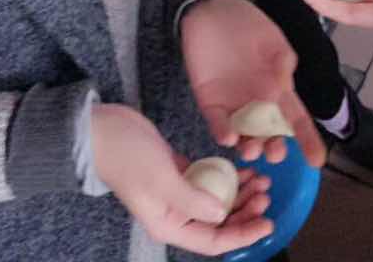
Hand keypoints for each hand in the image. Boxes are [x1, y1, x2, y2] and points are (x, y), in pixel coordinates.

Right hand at [91, 103, 273, 253]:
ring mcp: (177, 192)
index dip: (242, 235)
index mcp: (169, 225)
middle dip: (245, 213)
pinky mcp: (178, 171)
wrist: (104, 131)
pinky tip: (244, 169)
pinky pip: (209, 180)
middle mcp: (175, 213)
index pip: (213, 241)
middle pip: (218, 223)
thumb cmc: (128, 157)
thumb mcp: (162, 180)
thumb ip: (193, 199)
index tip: (268, 223)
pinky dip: (227, 177)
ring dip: (240, 193)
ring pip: (216, 200)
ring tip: (261, 179)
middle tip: (266, 195)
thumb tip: (222, 214)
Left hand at [181, 0, 327, 167]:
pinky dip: (222, 132)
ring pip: (244, 135)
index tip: (318, 160)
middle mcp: (258, 103)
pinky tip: (228, 136)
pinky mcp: (210, 102)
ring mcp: (234, 105)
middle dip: (273, 148)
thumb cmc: (245, 22)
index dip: (307, 139)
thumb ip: (282, 60)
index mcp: (278, 88)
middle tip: (275, 153)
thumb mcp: (271, 37)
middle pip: (269, 134)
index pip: (295, 118)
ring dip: (249, 146)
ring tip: (251, 149)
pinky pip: (217, 123)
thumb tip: (288, 85)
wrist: (209, 10)